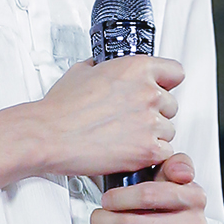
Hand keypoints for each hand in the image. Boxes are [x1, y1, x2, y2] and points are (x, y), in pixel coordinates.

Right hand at [37, 56, 182, 178]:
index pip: (175, 72)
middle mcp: (148, 92)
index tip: (159, 88)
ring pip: (168, 130)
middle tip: (131, 119)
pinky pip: (164, 153)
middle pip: (171, 104)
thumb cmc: (60, 108)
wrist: (48, 135)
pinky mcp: (149, 149)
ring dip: (152, 135)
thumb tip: (103, 68)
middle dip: (154, 113)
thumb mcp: (81, 71)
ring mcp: (151, 121)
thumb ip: (103, 68)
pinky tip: (129, 151)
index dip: (166, 83)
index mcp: (136, 68)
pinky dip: (150, 155)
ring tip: (125, 137)